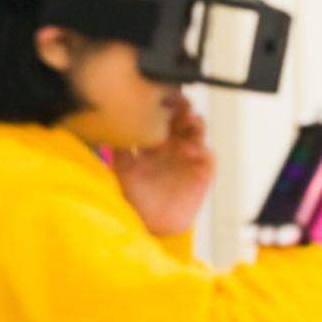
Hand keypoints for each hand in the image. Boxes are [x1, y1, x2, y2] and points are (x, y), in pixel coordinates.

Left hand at [112, 95, 215, 236]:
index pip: (163, 117)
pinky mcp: (202, 172)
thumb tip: (113, 125)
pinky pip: (208, 155)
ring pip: (198, 132)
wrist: (150, 225)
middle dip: (183, 108)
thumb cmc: (135, 198)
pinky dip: (203, 149)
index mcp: (156, 142)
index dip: (164, 105)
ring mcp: (189, 157)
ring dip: (196, 123)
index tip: (161, 95)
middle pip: (182, 119)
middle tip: (180, 103)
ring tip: (190, 121)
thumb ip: (121, 149)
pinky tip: (193, 149)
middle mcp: (174, 146)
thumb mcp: (123, 170)